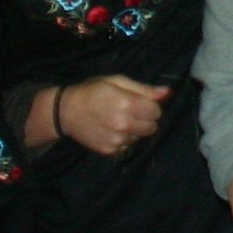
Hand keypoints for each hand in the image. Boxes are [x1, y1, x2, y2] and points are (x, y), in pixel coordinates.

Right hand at [39, 75, 168, 155]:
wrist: (65, 111)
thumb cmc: (92, 91)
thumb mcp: (116, 81)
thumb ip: (143, 89)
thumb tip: (168, 92)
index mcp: (127, 103)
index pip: (156, 111)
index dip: (150, 106)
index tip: (139, 102)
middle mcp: (124, 124)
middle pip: (152, 127)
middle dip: (145, 119)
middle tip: (131, 112)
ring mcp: (117, 140)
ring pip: (140, 138)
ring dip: (135, 130)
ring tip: (118, 120)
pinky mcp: (110, 151)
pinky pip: (127, 146)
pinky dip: (124, 140)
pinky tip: (111, 130)